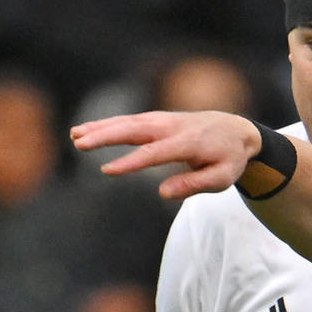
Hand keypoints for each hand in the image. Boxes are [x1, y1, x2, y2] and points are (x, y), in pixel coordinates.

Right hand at [73, 109, 260, 199]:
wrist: (237, 130)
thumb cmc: (228, 159)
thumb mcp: (221, 178)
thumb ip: (194, 184)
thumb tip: (163, 192)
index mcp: (187, 143)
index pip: (153, 153)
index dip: (130, 162)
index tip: (107, 171)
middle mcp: (171, 127)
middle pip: (133, 130)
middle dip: (105, 136)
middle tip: (79, 143)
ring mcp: (162, 120)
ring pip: (127, 122)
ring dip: (100, 127)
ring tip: (74, 136)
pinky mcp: (156, 119)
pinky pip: (129, 121)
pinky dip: (107, 124)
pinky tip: (86, 130)